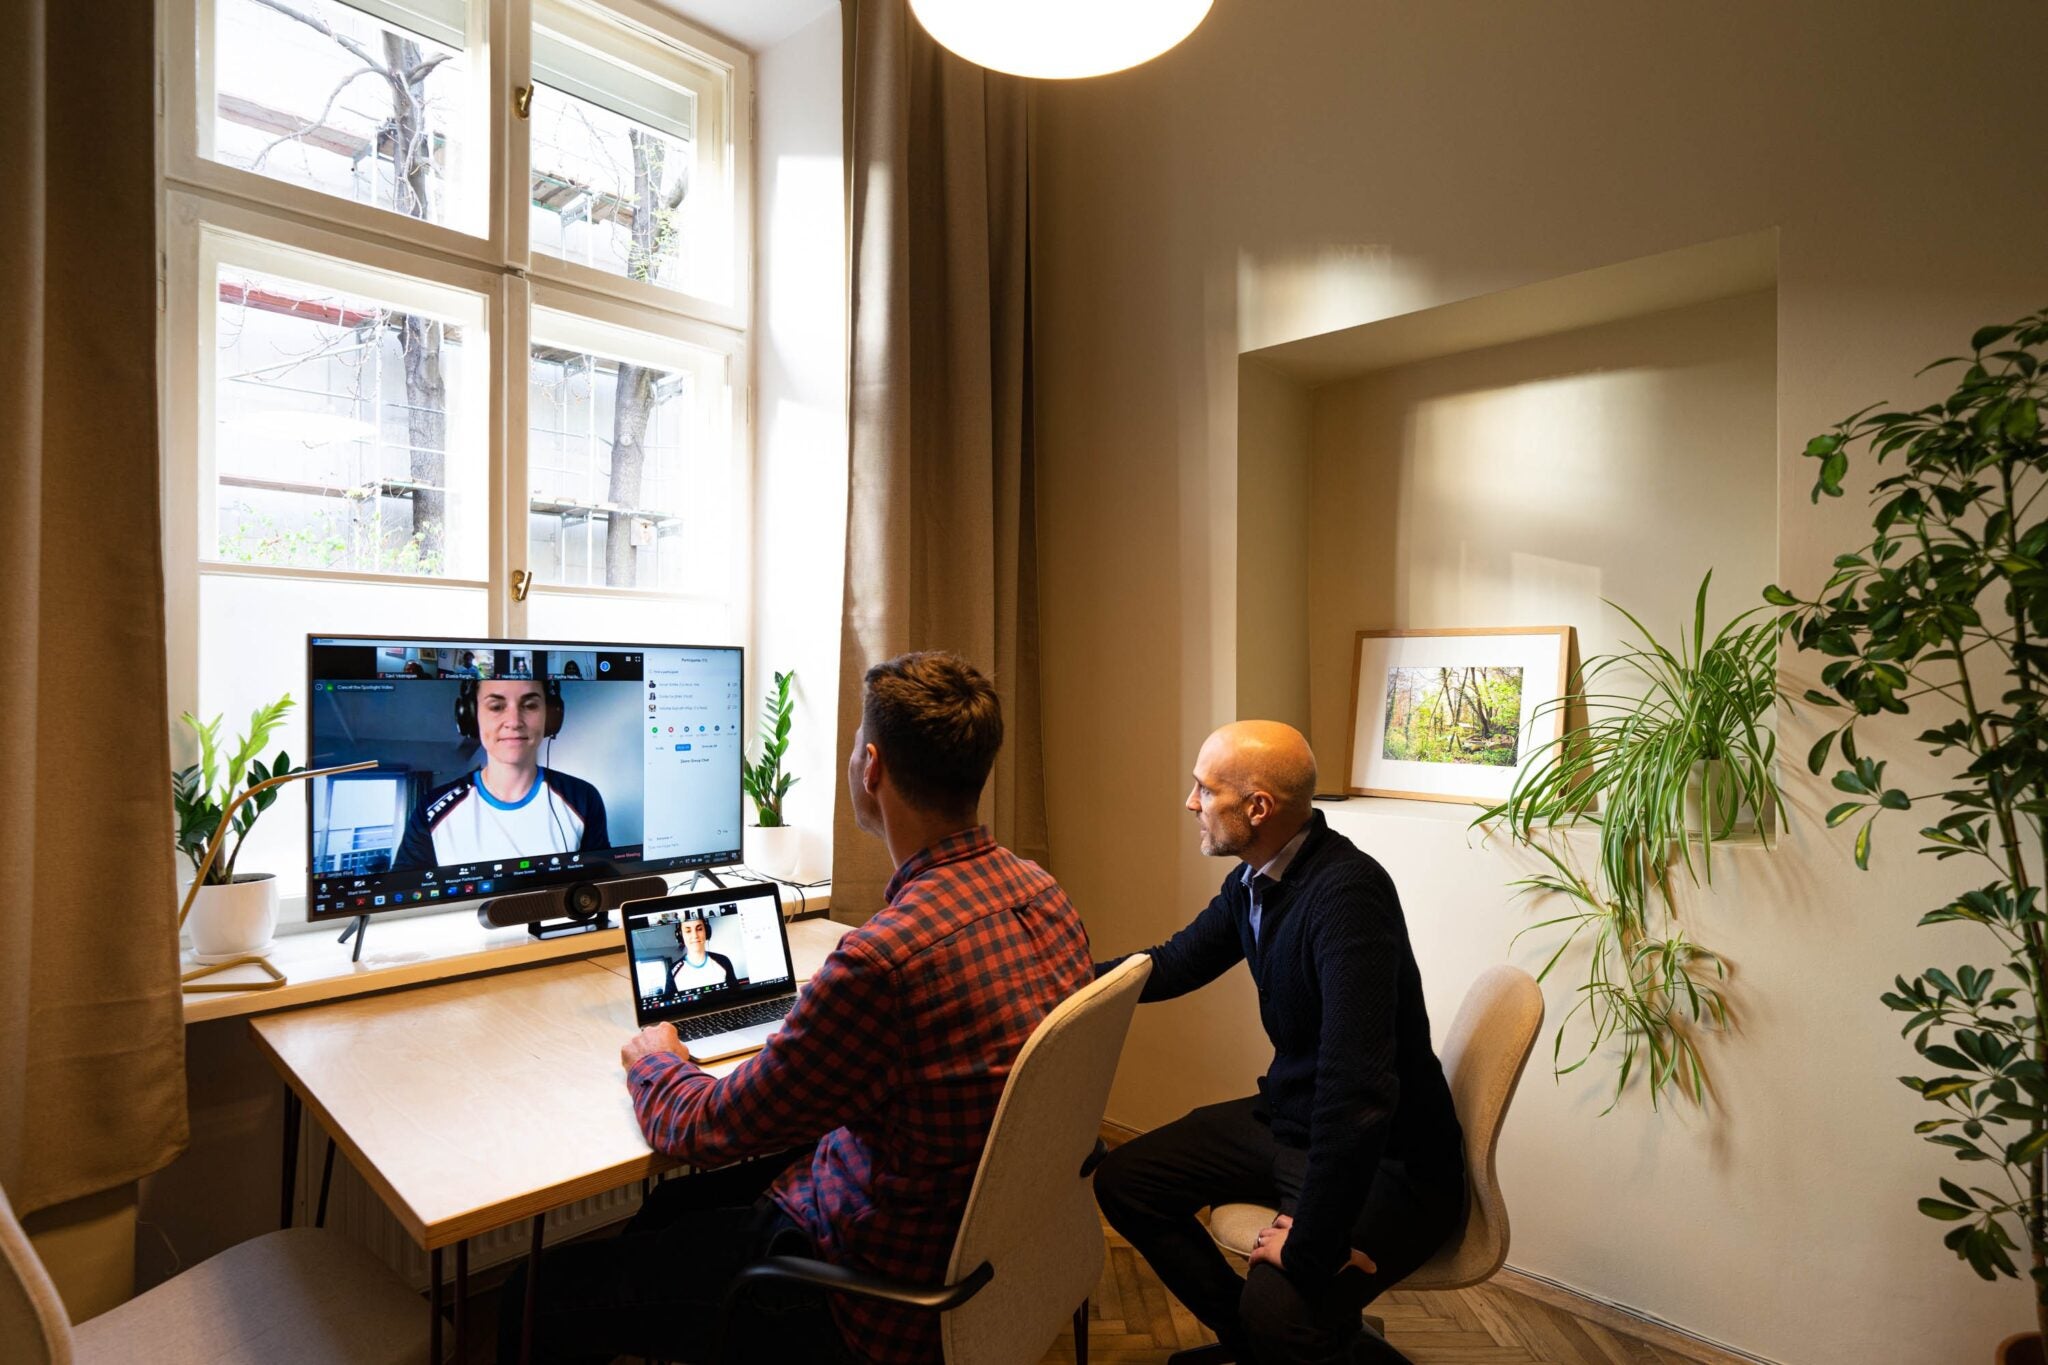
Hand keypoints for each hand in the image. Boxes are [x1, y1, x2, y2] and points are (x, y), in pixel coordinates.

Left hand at [621, 1022, 688, 1069]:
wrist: (659, 1074)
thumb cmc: (672, 1063)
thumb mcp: (684, 1052)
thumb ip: (678, 1045)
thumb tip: (677, 1048)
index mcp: (665, 1028)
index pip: (665, 1032)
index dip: (666, 1042)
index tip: (666, 1049)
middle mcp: (649, 1030)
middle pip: (650, 1037)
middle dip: (652, 1045)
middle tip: (656, 1058)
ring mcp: (636, 1039)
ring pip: (638, 1045)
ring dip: (642, 1052)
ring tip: (647, 1065)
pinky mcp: (626, 1048)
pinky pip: (629, 1053)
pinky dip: (632, 1059)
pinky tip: (638, 1067)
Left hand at [1246, 1214, 1377, 1275]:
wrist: (1308, 1254)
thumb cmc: (1324, 1251)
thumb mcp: (1342, 1254)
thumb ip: (1358, 1259)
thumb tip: (1375, 1267)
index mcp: (1298, 1229)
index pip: (1284, 1221)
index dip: (1281, 1225)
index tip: (1280, 1228)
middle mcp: (1283, 1233)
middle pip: (1268, 1229)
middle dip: (1267, 1235)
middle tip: (1266, 1242)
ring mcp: (1273, 1242)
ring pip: (1259, 1239)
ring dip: (1258, 1245)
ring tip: (1258, 1251)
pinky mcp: (1266, 1254)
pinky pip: (1255, 1256)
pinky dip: (1252, 1260)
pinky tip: (1253, 1265)